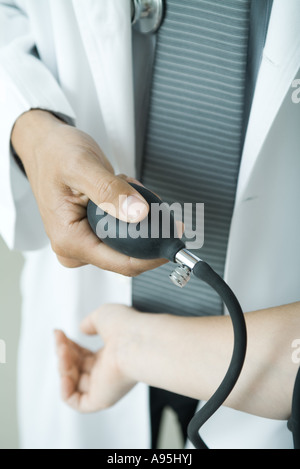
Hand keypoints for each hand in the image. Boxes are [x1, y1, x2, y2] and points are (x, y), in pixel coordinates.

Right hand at [11, 110, 166, 275]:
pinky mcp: (91, 233)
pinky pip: (122, 231)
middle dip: (145, 226)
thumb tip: (139, 215)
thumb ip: (111, 192)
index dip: (154, 254)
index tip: (176, 236)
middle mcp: (75, 248)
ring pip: (128, 241)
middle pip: (127, 254)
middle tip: (141, 191)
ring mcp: (84, 242)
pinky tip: (122, 190)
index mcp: (70, 240)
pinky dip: (130, 211)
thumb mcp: (82, 166)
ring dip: (137, 215)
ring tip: (125, 185)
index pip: (122, 264)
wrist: (45, 145)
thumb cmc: (56, 153)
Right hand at [55, 304, 137, 412]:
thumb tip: (81, 328)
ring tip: (63, 350)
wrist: (137, 341)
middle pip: (75, 368)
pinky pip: (77, 402)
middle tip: (60, 338)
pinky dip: (65, 390)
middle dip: (63, 352)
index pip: (83, 356)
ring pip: (73, 383)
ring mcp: (105, 386)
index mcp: (111, 355)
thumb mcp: (103, 316)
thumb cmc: (126, 326)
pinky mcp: (102, 399)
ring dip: (62, 365)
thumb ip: (90, 322)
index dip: (68, 345)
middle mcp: (108, 372)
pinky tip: (65, 374)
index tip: (59, 332)